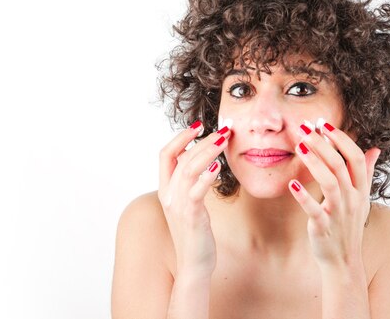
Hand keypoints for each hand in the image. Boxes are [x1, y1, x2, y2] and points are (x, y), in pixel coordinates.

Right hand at [158, 121, 230, 276]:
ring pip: (188, 169)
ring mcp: (178, 205)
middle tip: (223, 129)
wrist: (193, 265)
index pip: (165, 154)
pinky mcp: (191, 216)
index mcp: (165, 190)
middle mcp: (168, 195)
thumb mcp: (188, 205)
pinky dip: (206, 176)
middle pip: (181, 157)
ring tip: (224, 139)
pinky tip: (219, 166)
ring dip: (207, 151)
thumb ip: (189, 185)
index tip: (198, 126)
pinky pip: (196, 191)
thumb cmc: (195, 234)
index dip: (180, 137)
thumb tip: (202, 162)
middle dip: (202, 140)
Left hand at [288, 120, 381, 269]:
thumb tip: (375, 149)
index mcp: (360, 190)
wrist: (343, 261)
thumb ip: (366, 173)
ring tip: (299, 146)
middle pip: (340, 165)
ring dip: (314, 162)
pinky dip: (303, 197)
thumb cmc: (348, 226)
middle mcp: (352, 199)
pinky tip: (292, 183)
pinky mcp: (323, 227)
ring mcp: (339, 213)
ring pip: (330, 183)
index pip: (356, 158)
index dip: (341, 139)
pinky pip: (314, 210)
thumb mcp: (361, 199)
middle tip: (304, 127)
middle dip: (322, 144)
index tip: (323, 123)